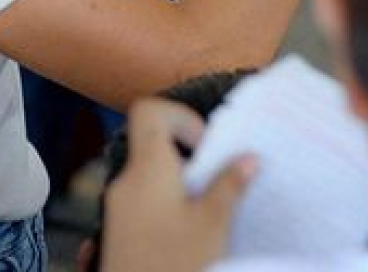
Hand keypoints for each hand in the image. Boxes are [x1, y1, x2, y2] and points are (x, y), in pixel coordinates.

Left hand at [101, 99, 254, 271]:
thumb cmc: (176, 265)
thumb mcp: (214, 225)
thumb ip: (230, 185)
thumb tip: (248, 158)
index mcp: (147, 169)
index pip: (149, 111)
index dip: (180, 117)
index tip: (206, 146)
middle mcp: (126, 182)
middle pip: (152, 143)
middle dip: (188, 155)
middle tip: (216, 181)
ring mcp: (118, 207)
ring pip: (150, 174)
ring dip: (180, 183)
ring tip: (208, 211)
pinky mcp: (119, 231)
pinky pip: (144, 200)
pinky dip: (168, 204)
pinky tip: (190, 231)